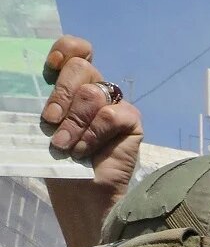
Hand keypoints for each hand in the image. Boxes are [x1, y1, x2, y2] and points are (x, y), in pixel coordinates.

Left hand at [40, 37, 142, 246]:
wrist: (80, 196)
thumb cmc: (57, 163)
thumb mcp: (42, 125)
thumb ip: (47, 99)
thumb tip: (40, 76)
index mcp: (70, 86)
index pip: (76, 50)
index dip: (66, 50)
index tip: (50, 66)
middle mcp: (94, 92)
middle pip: (82, 67)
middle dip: (61, 94)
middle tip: (51, 121)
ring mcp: (115, 106)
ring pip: (94, 92)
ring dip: (75, 121)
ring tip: (66, 146)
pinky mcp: (132, 122)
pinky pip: (113, 114)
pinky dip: (94, 132)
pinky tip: (86, 151)